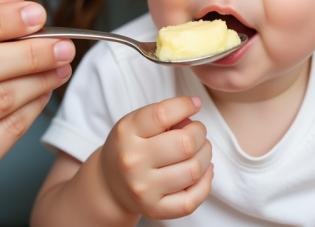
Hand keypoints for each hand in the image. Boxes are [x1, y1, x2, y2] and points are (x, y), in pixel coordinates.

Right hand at [100, 96, 213, 219]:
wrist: (109, 185)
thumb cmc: (130, 147)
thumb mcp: (136, 123)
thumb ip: (164, 114)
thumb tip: (194, 107)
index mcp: (127, 133)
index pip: (162, 114)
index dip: (185, 105)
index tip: (195, 104)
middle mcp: (132, 162)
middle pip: (186, 144)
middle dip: (200, 133)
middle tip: (197, 132)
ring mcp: (143, 189)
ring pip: (194, 170)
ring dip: (205, 155)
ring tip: (199, 150)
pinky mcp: (154, 210)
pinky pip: (192, 199)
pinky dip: (205, 182)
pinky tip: (203, 171)